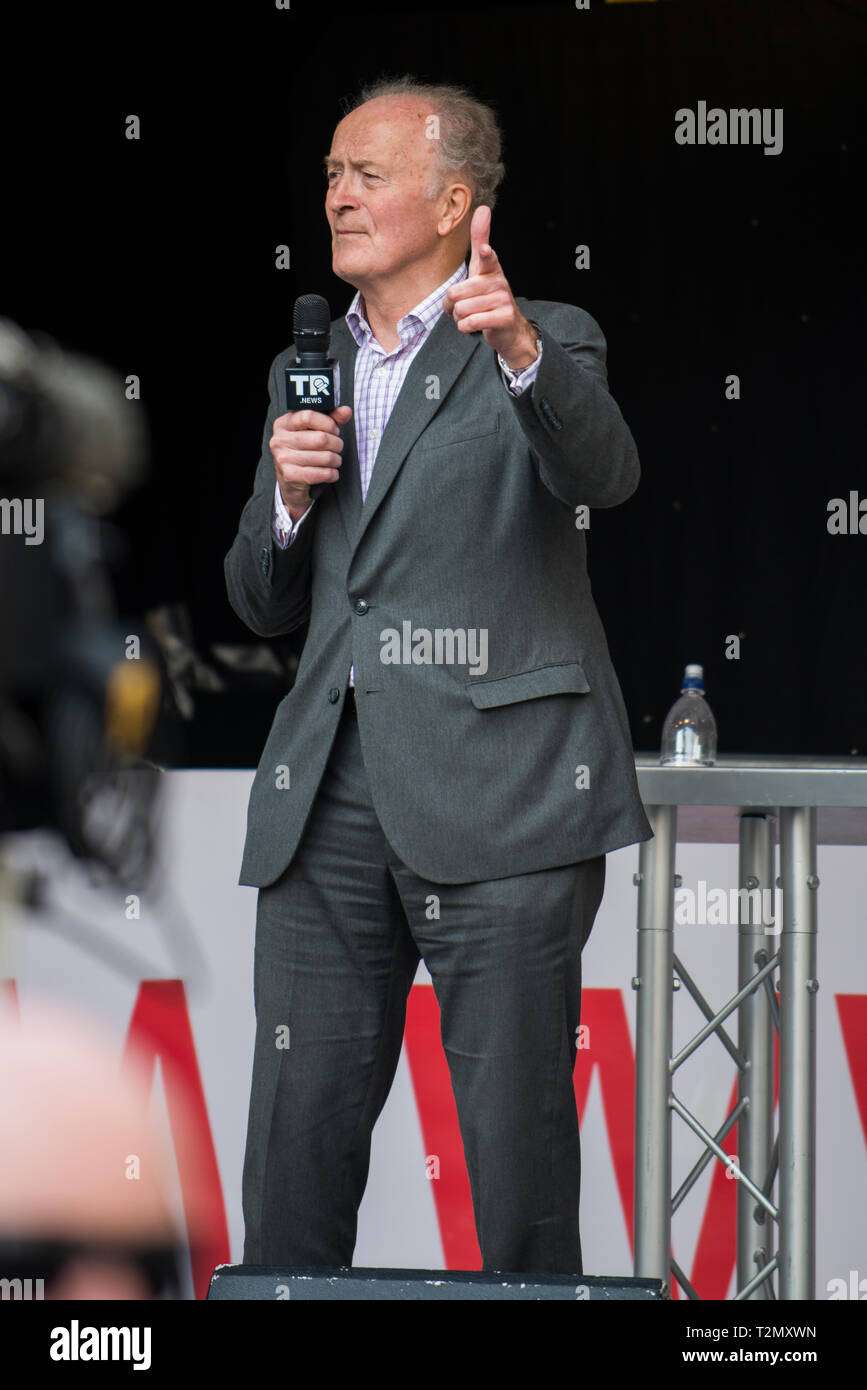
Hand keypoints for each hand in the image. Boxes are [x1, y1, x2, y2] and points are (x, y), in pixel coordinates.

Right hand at [270, 404, 352, 519]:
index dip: (328, 422)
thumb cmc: (303, 449)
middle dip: (337, 444)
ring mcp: (283, 458)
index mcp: (283, 424)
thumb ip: (330, 419)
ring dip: (336, 460)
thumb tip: (346, 411)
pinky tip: (331, 472)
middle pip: (321, 438)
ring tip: (335, 460)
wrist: (290, 480)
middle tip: (338, 447)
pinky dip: (332, 473)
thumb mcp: (313, 430)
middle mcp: (279, 440)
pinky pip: (322, 474)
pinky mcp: (290, 476)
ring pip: (325, 457)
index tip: (334, 429)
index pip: (308, 416)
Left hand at [441, 205, 538, 368]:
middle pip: (456, 294)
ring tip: (473, 315)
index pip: (487, 258)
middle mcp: (499, 282)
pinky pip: (470, 323)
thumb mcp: (482, 267)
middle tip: (466, 306)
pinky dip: (466, 328)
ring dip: (460, 318)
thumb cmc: (488, 295)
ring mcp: (503, 300)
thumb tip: (484, 207)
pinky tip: (476, 325)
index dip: (485, 254)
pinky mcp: (504, 318)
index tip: (486, 250)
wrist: (508, 328)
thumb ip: (480, 240)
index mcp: (491, 268)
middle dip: (453, 306)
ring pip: (461, 311)